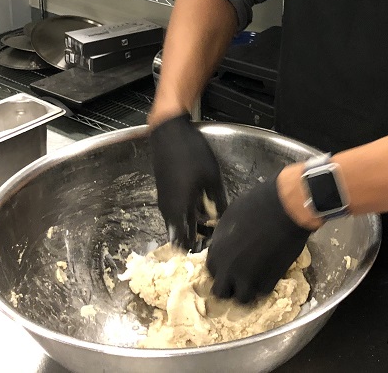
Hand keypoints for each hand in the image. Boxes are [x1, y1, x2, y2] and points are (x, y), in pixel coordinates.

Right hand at [149, 113, 226, 249]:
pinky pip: (174, 211)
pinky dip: (185, 215)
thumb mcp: (211, 177)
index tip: (209, 254)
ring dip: (190, 227)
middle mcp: (167, 208)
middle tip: (211, 242)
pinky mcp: (164, 191)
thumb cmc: (190, 152)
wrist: (168, 133)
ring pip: (176, 222)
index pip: (184, 240)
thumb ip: (217, 200)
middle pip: (179, 233)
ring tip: (209, 228)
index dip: (196, 249)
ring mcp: (164, 199)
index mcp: (178, 208)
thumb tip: (224, 218)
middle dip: (194, 240)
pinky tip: (199, 211)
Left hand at [206, 178, 312, 302]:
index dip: (221, 268)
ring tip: (255, 279)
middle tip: (239, 278)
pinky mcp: (269, 282)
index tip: (230, 264)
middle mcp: (228, 270)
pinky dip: (264, 286)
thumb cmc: (256, 205)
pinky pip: (262, 292)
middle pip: (221, 292)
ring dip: (247, 291)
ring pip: (242, 298)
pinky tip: (269, 274)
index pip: (211, 271)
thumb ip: (223, 238)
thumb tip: (224, 245)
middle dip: (229, 286)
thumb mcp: (230, 218)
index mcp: (216, 253)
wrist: (284, 209)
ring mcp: (248, 279)